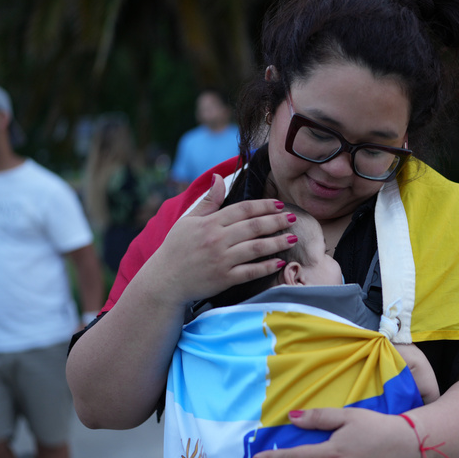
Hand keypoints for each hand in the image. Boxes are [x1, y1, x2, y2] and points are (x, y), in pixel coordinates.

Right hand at [139, 174, 294, 307]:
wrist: (165, 280)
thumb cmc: (176, 248)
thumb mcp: (188, 220)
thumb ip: (208, 201)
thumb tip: (218, 177)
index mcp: (210, 223)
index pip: (243, 209)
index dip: (264, 206)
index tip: (279, 204)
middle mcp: (217, 240)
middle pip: (254, 227)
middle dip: (277, 221)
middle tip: (293, 217)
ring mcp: (222, 260)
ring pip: (256, 248)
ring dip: (277, 242)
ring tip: (293, 237)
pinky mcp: (225, 279)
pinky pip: (251, 271)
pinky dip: (267, 266)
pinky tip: (280, 261)